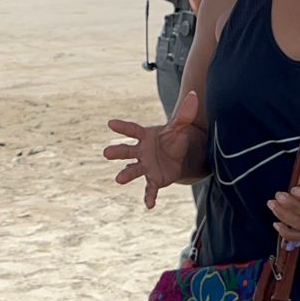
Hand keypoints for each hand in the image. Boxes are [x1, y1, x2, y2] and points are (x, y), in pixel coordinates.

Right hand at [104, 91, 199, 208]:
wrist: (179, 157)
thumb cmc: (173, 139)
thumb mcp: (180, 126)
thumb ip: (185, 113)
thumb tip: (193, 95)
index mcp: (145, 137)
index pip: (132, 130)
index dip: (122, 127)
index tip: (111, 123)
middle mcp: (141, 152)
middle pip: (127, 151)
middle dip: (117, 152)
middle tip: (106, 153)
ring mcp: (146, 166)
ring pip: (134, 170)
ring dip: (126, 174)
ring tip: (118, 179)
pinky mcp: (154, 179)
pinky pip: (150, 188)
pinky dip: (149, 196)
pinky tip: (149, 205)